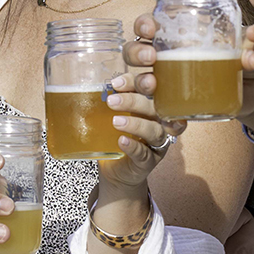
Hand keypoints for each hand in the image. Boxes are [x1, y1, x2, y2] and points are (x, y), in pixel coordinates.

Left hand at [101, 74, 186, 188]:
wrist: (115, 171)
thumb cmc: (115, 138)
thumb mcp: (113, 117)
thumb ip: (110, 103)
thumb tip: (94, 87)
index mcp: (151, 107)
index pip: (151, 88)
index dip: (137, 82)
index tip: (116, 83)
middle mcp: (159, 123)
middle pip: (156, 107)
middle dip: (135, 101)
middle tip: (112, 101)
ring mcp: (156, 143)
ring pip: (155, 130)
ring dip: (136, 124)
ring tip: (116, 122)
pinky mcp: (149, 162)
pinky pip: (145, 154)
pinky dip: (134, 146)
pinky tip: (122, 141)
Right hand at [128, 8, 253, 128]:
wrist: (252, 92)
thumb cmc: (243, 60)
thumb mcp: (245, 49)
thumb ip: (248, 45)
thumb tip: (249, 48)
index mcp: (177, 37)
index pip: (149, 25)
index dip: (143, 24)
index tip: (150, 29)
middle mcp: (165, 58)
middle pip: (134, 51)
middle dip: (137, 52)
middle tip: (151, 58)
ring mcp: (166, 82)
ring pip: (138, 79)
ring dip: (140, 81)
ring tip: (152, 85)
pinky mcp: (175, 105)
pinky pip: (159, 112)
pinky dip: (162, 116)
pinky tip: (172, 120)